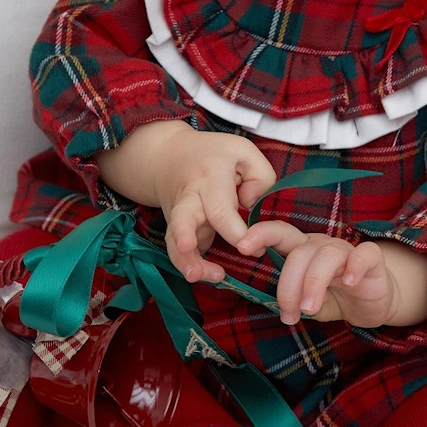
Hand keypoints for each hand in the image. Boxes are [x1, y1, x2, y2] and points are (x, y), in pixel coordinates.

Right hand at [153, 125, 276, 284]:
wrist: (167, 157)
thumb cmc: (213, 155)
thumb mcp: (242, 151)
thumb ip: (260, 175)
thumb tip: (253, 208)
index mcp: (209, 177)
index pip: (220, 208)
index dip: (236, 231)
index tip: (253, 248)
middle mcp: (190, 197)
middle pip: (184, 218)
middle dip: (185, 236)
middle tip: (189, 248)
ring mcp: (179, 215)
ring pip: (174, 240)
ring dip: (183, 259)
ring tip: (195, 276)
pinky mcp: (176, 229)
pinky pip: (176, 250)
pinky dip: (185, 264)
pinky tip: (200, 275)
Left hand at [237, 221, 426, 328]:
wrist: (372, 304)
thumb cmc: (334, 298)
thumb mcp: (306, 301)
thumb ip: (290, 298)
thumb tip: (272, 307)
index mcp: (302, 250)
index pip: (279, 233)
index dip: (261, 234)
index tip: (242, 247)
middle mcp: (322, 245)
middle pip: (299, 254)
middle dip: (289, 286)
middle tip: (289, 315)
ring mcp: (346, 250)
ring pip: (326, 256)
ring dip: (313, 284)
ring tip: (310, 309)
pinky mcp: (371, 259)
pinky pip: (363, 254)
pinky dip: (354, 266)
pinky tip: (349, 283)